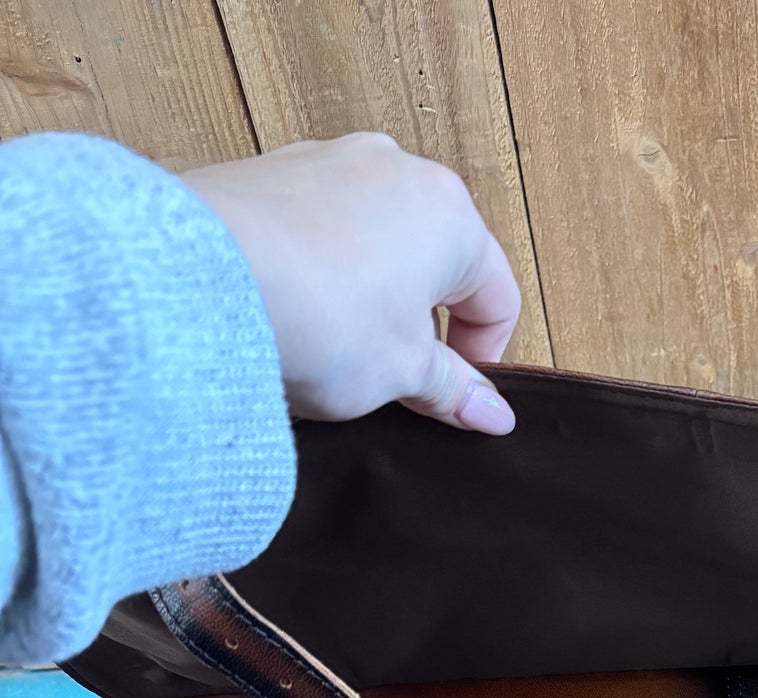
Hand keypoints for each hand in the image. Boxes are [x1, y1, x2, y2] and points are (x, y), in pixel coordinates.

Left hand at [185, 133, 519, 433]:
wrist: (199, 280)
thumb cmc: (315, 316)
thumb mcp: (401, 372)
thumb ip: (452, 389)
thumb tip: (491, 414)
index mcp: (449, 212)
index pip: (496, 296)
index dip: (482, 360)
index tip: (453, 397)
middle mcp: (395, 169)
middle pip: (434, 262)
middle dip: (421, 324)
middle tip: (391, 378)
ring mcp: (329, 161)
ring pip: (375, 240)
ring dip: (369, 296)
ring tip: (334, 347)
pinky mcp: (272, 170)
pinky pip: (317, 228)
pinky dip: (319, 270)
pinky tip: (292, 312)